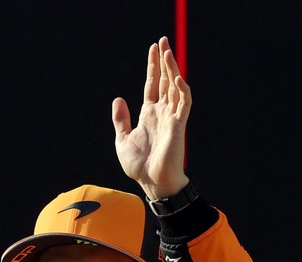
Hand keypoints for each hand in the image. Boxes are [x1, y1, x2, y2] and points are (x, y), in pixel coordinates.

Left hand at [112, 36, 191, 199]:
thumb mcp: (122, 139)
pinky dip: (181, 89)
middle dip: (164, 61)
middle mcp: (162, 112)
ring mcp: (171, 117)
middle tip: (163, 40)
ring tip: (167, 51)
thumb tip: (118, 99)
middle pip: (165, 80)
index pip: (153, 84)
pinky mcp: (179, 125)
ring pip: (175, 87)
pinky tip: (177, 76)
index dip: (153, 67)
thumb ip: (121, 119)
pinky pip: (183, 103)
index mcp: (149, 114)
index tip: (153, 48)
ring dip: (172, 69)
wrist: (151, 183)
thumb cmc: (139, 166)